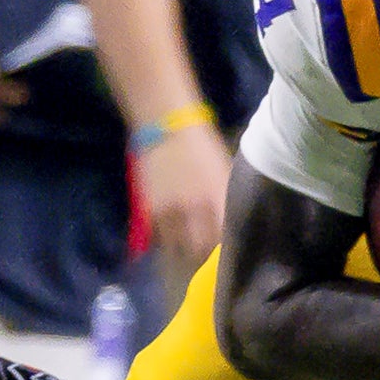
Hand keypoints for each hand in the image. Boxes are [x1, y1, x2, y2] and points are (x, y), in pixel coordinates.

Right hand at [135, 116, 230, 282]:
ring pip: (177, 246)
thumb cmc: (201, 148)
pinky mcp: (149, 208)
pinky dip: (165, 237)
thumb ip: (225, 201)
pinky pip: (158, 236)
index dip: (222, 249)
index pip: (222, 239)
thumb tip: (230, 226)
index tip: (223, 251)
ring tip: (186, 242)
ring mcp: (169, 210)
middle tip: (204, 250)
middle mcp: (193, 209)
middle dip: (203, 253)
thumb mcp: (223, 173)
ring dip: (183, 247)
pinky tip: (170, 230)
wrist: (166, 126)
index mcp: (216, 199)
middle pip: (199, 249)